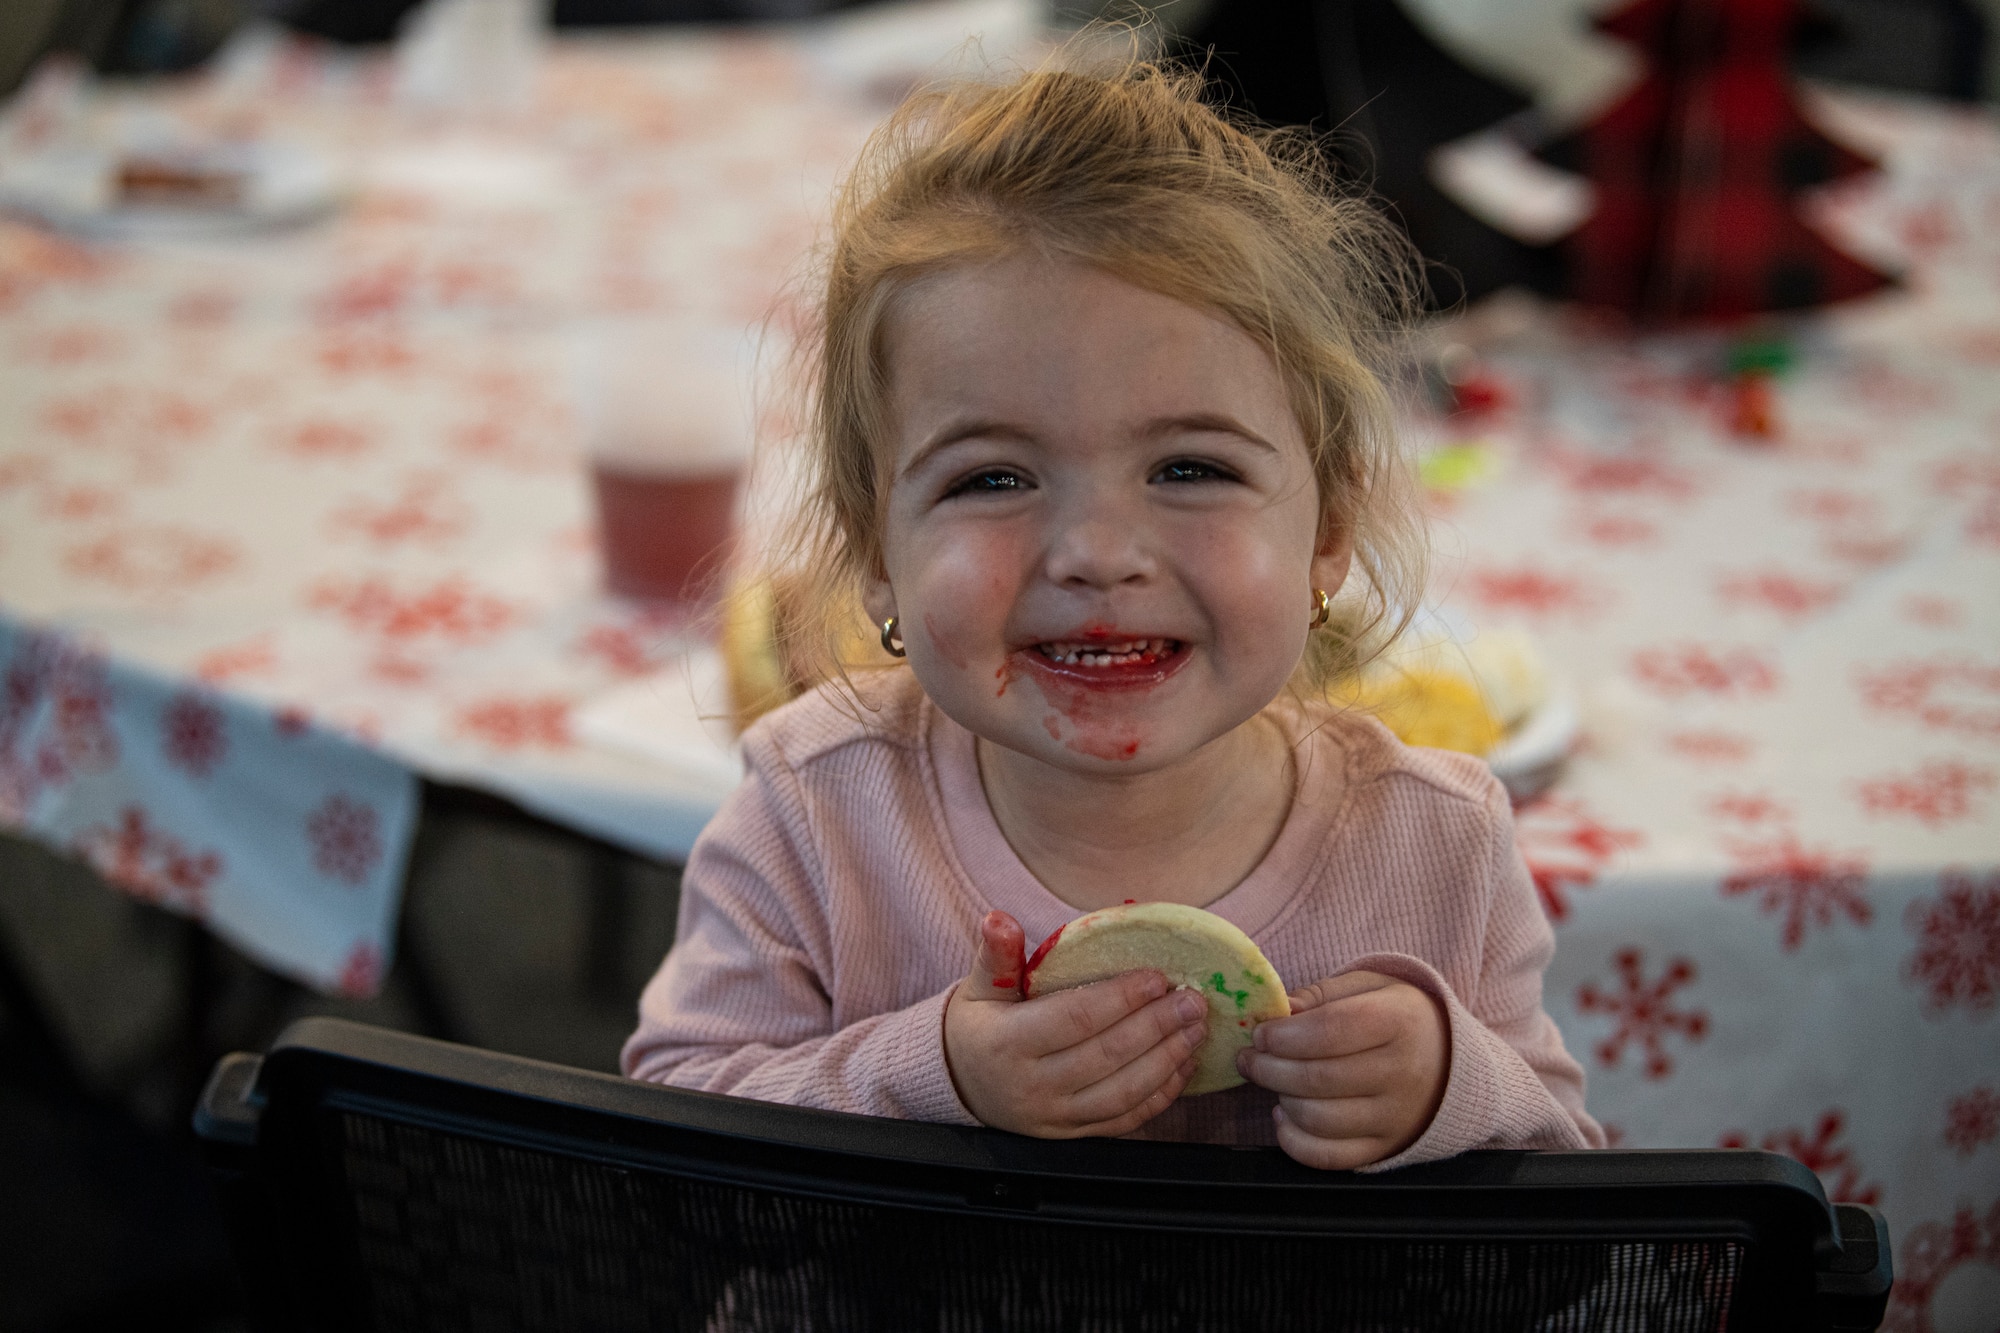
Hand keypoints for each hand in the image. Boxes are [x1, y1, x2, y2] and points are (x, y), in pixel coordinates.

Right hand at [943, 911, 1209, 1137]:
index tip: (1157, 977)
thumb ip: (996, 955)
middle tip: (1192, 1001)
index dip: (1120, 998)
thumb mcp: (978, 987)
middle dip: (1157, 1026)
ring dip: (1167, 1061)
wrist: (960, 1085)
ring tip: (1195, 1029)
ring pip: (1121, 1093)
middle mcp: (1032, 1086)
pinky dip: (1159, 1096)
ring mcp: (1054, 1117)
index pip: (1075, 1019)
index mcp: (1008, 1043)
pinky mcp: (1071, 1135)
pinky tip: (1182, 1067)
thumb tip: (999, 918)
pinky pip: (1123, 1120)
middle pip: (1106, 1056)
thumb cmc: (977, 1027)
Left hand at [1236, 970, 1448, 1169]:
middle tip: (1249, 1058)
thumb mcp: (1370, 987)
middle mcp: (1402, 1073)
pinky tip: (1285, 1115)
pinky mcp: (1384, 1148)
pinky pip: (1328, 1157)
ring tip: (1274, 1081)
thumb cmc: (1399, 1017)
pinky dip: (1294, 1141)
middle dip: (1269, 1068)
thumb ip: (1322, 994)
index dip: (1284, 1035)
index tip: (1260, 1033)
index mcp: (1399, 1021)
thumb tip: (1280, 1010)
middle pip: (1318, 1079)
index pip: (1330, 1031)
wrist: (1451, 1063)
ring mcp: (1395, 1117)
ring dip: (1281, 1099)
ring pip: (1318, 1119)